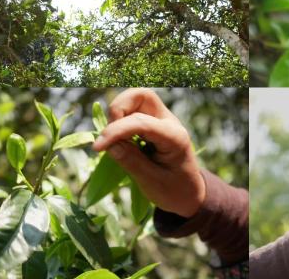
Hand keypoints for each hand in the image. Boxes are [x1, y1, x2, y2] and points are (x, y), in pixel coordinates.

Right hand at [92, 88, 204, 217]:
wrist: (190, 193)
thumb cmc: (174, 190)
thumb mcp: (152, 183)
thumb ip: (131, 162)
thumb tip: (109, 145)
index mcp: (175, 137)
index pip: (141, 122)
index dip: (116, 131)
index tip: (97, 148)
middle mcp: (169, 122)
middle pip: (141, 95)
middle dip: (118, 109)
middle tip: (109, 136)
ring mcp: (162, 120)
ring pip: (136, 99)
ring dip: (118, 114)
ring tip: (114, 140)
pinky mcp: (153, 123)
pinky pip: (133, 110)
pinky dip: (120, 120)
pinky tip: (119, 140)